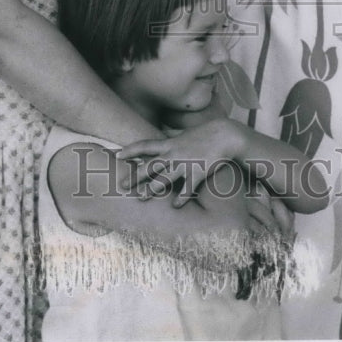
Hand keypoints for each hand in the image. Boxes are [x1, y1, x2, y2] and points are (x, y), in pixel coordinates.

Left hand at [116, 118, 243, 205]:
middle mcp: (173, 154)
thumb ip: (171, 138)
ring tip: (141, 197)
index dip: (130, 150)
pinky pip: (187, 189)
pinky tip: (175, 206)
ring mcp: (184, 164)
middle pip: (150, 166)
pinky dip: (181, 199)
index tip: (118, 155)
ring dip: (152, 189)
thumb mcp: (184, 135)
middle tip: (122, 185)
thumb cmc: (203, 134)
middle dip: (135, 176)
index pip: (144, 145)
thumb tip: (161, 136)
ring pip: (164, 179)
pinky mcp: (197, 173)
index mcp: (169, 143)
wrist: (224, 135)